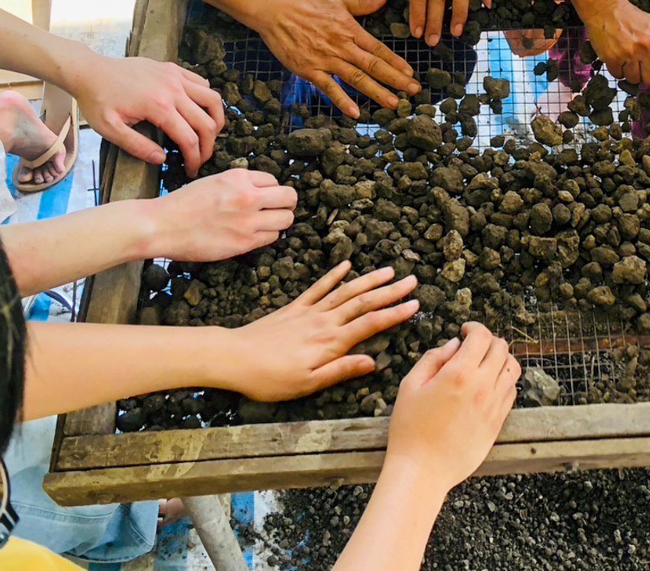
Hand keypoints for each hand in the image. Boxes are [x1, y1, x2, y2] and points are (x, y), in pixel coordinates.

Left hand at [71, 56, 224, 176]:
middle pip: (207, 122)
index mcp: (158, 107)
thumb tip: (162, 159)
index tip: (191, 171)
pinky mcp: (173, 69)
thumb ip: (137, 146)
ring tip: (210, 134)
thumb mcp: (109, 129)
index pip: (189, 138)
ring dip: (217, 119)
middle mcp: (173, 90)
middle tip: (201, 159)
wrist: (90, 71)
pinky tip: (198, 110)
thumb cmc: (97, 101)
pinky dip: (206, 98)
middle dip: (208, 146)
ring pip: (212, 99)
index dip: (195, 159)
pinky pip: (201, 83)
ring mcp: (176, 77)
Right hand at [144, 169, 297, 261]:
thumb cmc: (183, 204)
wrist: (161, 226)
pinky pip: (272, 237)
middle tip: (277, 210)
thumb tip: (262, 191)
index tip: (263, 198)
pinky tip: (253, 235)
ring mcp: (247, 220)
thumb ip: (239, 184)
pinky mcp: (244, 242)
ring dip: (279, 222)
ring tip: (265, 224)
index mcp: (238, 177)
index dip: (270, 190)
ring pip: (286, 219)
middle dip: (286, 203)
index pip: (274, 180)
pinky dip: (266, 236)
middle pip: (289, 197)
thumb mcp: (214, 182)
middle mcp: (247, 196)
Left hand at [222, 262, 418, 401]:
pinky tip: (346, 265)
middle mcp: (325, 322)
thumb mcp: (308, 384)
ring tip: (389, 271)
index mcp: (331, 343)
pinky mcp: (294, 308)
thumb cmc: (270, 378)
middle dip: (390, 291)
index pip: (370, 324)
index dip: (394, 314)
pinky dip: (333, 276)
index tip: (415, 305)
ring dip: (369, 280)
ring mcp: (309, 312)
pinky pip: (318, 288)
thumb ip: (341, 370)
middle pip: (363, 303)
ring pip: (345, 291)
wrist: (233, 357)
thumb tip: (372, 362)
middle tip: (413, 280)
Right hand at [253, 0, 419, 116]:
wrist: (273, 8)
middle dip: (395, 80)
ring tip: (394, 104)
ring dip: (376, 92)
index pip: (378, 49)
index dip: (396, 62)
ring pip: (356, 78)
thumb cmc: (304, 1)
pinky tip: (355, 112)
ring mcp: (326, 59)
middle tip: (414, 92)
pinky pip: (328, 87)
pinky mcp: (309, 69)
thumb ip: (363, 3)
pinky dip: (342, 100)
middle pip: (373, 65)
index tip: (411, 74)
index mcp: (350, 29)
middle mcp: (342, 46)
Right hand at [386, 322, 519, 493]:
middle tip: (474, 345)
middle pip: (502, 349)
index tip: (465, 330)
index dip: (474, 327)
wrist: (423, 471)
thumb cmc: (410, 429)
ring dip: (501, 359)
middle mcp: (482, 387)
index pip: (482, 336)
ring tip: (485, 363)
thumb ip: (433, 359)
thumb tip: (454, 344)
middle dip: (488, 340)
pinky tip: (488, 385)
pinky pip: (511, 392)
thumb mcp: (410, 386)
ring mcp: (494, 406)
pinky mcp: (498, 423)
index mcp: (459, 374)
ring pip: (512, 369)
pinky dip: (504, 381)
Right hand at [583, 0, 649, 85]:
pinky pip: (618, 75)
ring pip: (634, 79)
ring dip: (631, 73)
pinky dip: (618, 70)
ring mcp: (627, 54)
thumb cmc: (629, 18)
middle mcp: (645, 46)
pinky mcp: (611, 58)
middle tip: (641, 65)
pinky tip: (618, 57)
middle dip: (646, 74)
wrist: (605, 9)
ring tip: (627, 59)